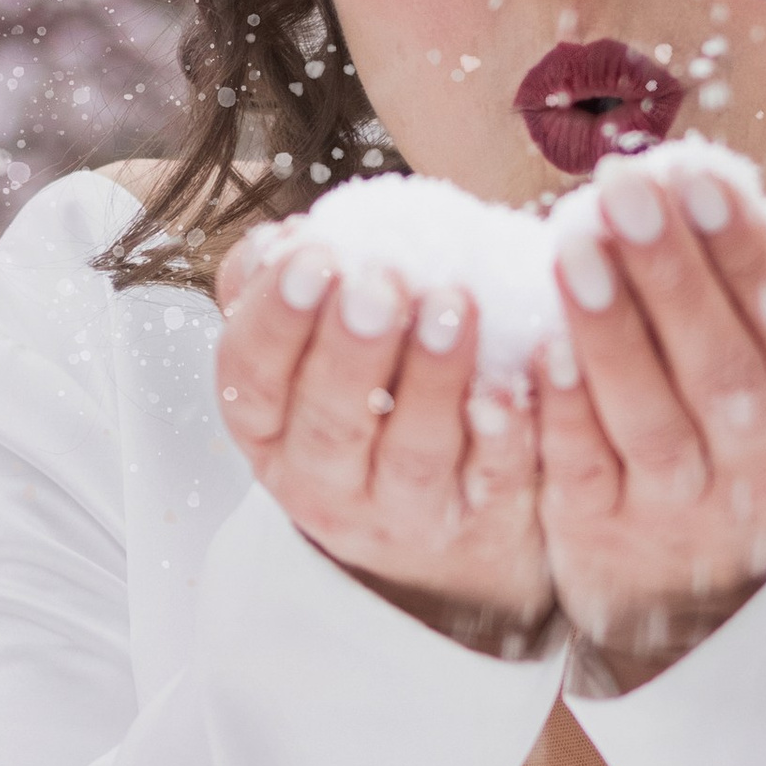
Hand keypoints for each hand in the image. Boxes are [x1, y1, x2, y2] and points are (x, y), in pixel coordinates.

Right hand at [213, 229, 554, 643]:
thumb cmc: (365, 398)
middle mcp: (323, 483)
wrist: (439, 511)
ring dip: (433, 380)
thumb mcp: (305, 350)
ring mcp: (402, 512)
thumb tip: (282, 241)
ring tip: (452, 305)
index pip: (251, 377)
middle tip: (380, 284)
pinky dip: (507, 434)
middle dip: (352, 351)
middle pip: (329, 424)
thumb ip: (283, 293)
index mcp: (269, 429)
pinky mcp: (479, 524)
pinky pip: (495, 482)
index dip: (276, 319)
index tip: (311, 256)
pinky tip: (514, 381)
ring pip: (414, 455)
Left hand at [535, 167, 765, 677]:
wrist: (713, 587)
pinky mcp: (604, 531)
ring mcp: (686, 510)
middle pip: (724, 373)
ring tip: (572, 242)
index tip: (702, 176)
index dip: (755, 260)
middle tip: (623, 187)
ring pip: (651, 422)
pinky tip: (535, 341)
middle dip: (673, 275)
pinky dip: (562, 408)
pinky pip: (583, 469)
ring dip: (610, 331)